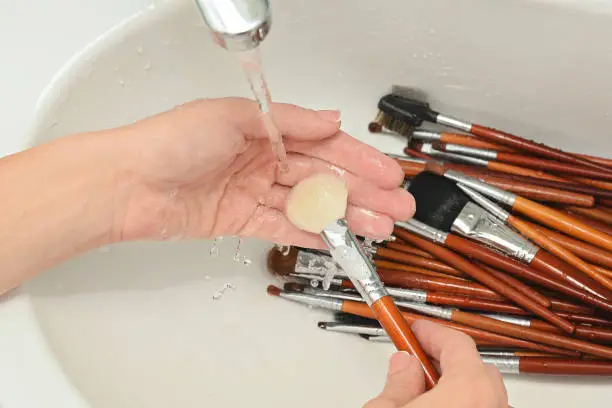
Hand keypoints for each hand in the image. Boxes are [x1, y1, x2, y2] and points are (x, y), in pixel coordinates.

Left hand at [113, 97, 413, 246]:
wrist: (128, 184)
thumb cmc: (171, 141)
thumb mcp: (235, 117)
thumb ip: (289, 121)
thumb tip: (331, 120)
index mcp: (263, 130)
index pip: (322, 145)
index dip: (358, 159)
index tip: (387, 173)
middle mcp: (262, 160)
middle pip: (323, 178)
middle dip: (364, 192)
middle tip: (397, 206)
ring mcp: (254, 192)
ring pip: (311, 205)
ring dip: (348, 216)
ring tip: (380, 227)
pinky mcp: (241, 221)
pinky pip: (286, 227)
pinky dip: (314, 234)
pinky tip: (341, 238)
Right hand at [365, 320, 507, 407]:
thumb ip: (398, 383)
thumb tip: (403, 366)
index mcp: (470, 390)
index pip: (456, 343)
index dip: (431, 333)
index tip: (413, 330)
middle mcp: (495, 406)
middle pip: (477, 369)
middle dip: (445, 362)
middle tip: (416, 361)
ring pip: (486, 395)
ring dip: (459, 389)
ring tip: (425, 395)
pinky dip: (469, 407)